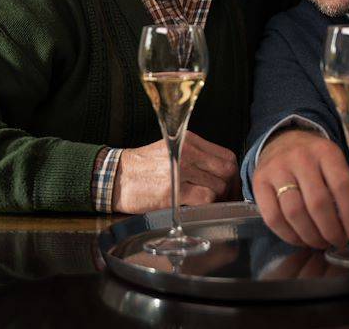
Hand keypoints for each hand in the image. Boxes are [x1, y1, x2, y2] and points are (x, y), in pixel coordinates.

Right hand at [112, 132, 238, 213]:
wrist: (115, 177)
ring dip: (218, 199)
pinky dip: (207, 206)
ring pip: (218, 187)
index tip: (230, 185)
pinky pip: (205, 199)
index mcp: (189, 141)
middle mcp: (188, 152)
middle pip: (227, 172)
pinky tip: (197, 208)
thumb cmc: (142, 166)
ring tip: (207, 204)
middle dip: (230, 188)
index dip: (233, 174)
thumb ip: (195, 155)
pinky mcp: (174, 191)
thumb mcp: (171, 149)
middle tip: (224, 199)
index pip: (226, 156)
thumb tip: (220, 172)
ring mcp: (181, 171)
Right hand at [252, 130, 348, 248]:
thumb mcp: (336, 168)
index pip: (342, 186)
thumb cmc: (314, 161)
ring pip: (294, 213)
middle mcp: (300, 158)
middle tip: (338, 242)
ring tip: (320, 243)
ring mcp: (277, 170)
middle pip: (318, 203)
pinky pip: (273, 218)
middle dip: (331, 230)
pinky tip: (300, 239)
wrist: (282, 141)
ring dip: (310, 236)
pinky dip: (289, 235)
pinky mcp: (259, 182)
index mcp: (326, 152)